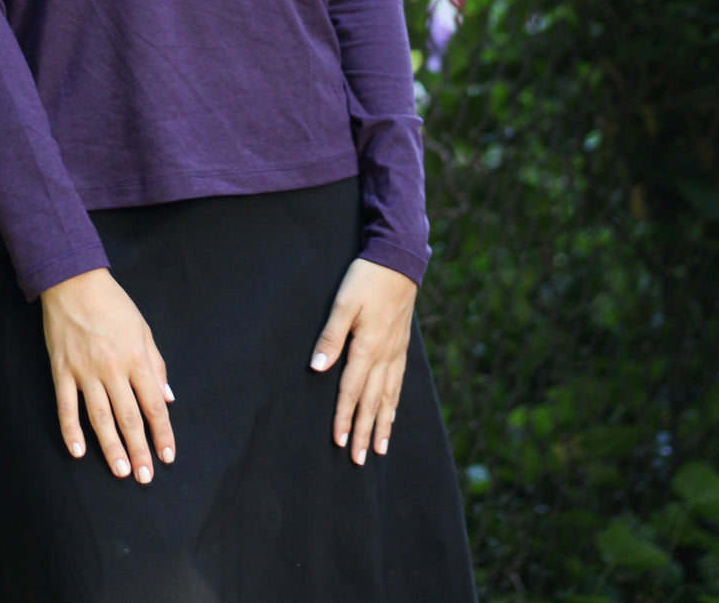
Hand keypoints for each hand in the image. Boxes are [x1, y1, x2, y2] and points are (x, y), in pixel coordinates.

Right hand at [40, 267, 174, 484]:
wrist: (74, 282)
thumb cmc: (114, 305)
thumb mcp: (143, 329)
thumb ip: (156, 364)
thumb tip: (167, 398)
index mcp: (136, 358)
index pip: (153, 404)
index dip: (162, 432)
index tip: (167, 456)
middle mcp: (112, 368)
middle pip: (129, 417)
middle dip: (139, 450)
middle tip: (145, 477)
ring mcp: (84, 371)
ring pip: (100, 418)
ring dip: (111, 448)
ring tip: (121, 472)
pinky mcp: (61, 371)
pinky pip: (66, 407)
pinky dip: (71, 431)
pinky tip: (78, 452)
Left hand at [309, 257, 416, 465]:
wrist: (399, 259)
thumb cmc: (367, 278)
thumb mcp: (343, 302)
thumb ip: (330, 335)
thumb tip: (317, 368)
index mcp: (367, 347)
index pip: (352, 390)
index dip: (344, 417)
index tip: (339, 442)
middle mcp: (384, 354)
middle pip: (372, 401)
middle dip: (365, 431)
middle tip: (360, 460)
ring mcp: (396, 351)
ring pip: (389, 396)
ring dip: (383, 423)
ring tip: (380, 448)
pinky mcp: (402, 345)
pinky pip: (399, 382)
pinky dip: (395, 402)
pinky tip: (393, 411)